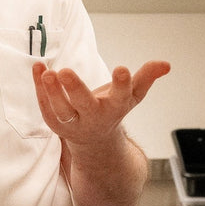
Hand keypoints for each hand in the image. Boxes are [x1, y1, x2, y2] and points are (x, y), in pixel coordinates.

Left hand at [32, 60, 170, 143]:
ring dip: (51, 92)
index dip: (122, 84)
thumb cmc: (113, 110)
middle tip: (65, 72)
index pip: (120, 96)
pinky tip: (38, 68)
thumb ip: (146, 78)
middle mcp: (93, 117)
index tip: (122, 69)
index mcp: (115, 108)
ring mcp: (72, 122)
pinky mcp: (55, 121)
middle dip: (75, 89)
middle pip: (84, 104)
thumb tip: (166, 64)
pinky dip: (39, 87)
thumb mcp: (132, 95)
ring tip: (47, 73)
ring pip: (60, 110)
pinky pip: (45, 105)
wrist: (94, 141)